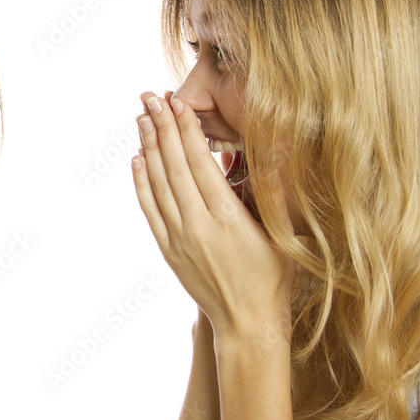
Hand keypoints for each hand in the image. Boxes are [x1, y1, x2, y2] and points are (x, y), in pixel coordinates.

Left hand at [131, 91, 294, 339]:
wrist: (246, 323)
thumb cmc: (274, 277)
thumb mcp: (282, 233)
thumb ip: (273, 195)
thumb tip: (276, 154)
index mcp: (227, 219)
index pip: (200, 164)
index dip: (186, 130)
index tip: (177, 102)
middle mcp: (197, 227)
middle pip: (173, 167)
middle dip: (161, 127)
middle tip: (150, 96)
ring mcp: (178, 239)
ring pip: (157, 184)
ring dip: (148, 147)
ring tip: (141, 117)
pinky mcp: (168, 249)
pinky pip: (149, 209)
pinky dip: (141, 182)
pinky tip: (137, 159)